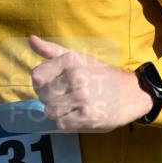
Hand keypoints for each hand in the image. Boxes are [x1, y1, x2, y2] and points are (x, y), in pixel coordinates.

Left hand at [29, 35, 153, 131]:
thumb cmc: (102, 75)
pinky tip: (77, 116)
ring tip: (70, 108)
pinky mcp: (87, 116)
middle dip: (50, 100)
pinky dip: (67, 123)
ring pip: (50, 111)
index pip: (37, 77)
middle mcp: (75, 77)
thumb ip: (53, 51)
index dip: (41, 85)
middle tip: (65, 99)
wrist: (130, 93)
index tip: (53, 86)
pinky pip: (62, 123)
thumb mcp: (79, 58)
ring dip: (58, 113)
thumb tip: (31, 39)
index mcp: (70, 61)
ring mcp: (81, 97)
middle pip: (43, 96)